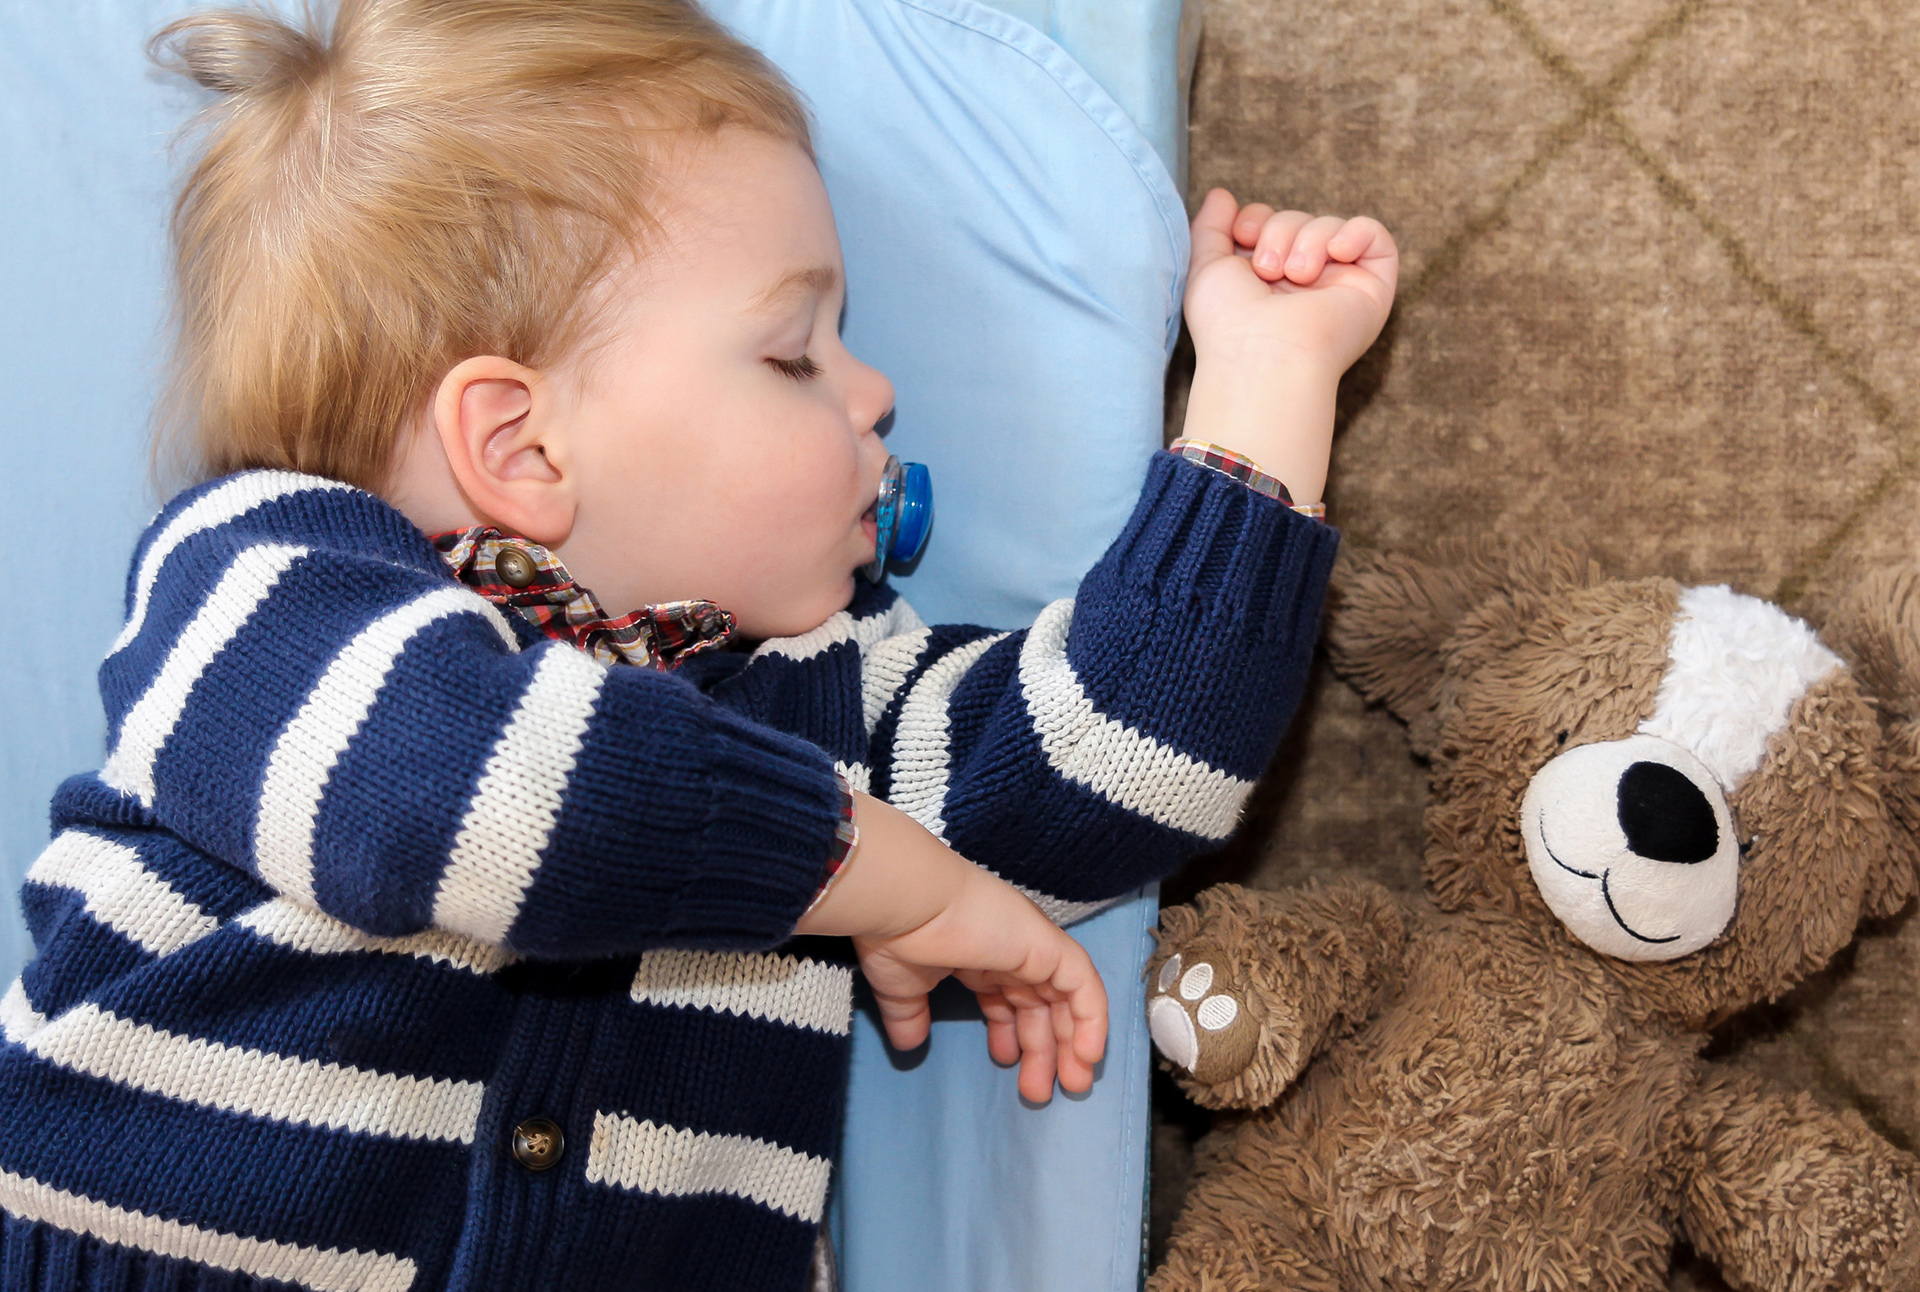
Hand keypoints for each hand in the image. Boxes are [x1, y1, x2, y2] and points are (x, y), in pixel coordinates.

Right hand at [795, 793, 1107, 1101]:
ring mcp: (1032, 946)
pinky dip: (1092, 1020)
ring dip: (1071, 1044)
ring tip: (1070, 1086)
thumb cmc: (900, 936)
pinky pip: (1085, 987)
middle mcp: (1011, 949)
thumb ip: (910, 1015)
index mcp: (979, 954)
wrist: (908, 902)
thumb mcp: (902, 986)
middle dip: (1043, 1050)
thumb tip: (909, 1044)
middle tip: (1040, 1093)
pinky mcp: (1049, 947)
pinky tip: (1088, 1056)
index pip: (1009, 997)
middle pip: (1039, 1005)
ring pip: (1066, 999)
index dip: (1011, 1033)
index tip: (1006, 1064)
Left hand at [1184, 189, 1396, 373]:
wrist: (1262, 355)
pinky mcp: (1373, 287)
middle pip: (1298, 219)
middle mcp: (1304, 282)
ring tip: (1295, 276)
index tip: (1242, 235)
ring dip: (1308, 240)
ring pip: (1330, 225)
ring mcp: (1339, 285)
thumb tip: (1221, 195)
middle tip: (1267, 270)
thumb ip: (1209, 227)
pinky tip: (1334, 252)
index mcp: (1268, 279)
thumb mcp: (1205, 267)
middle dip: (1279, 231)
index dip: (1257, 218)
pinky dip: (1355, 233)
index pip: (1271, 222)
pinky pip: (1374, 235)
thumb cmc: (1228, 322)